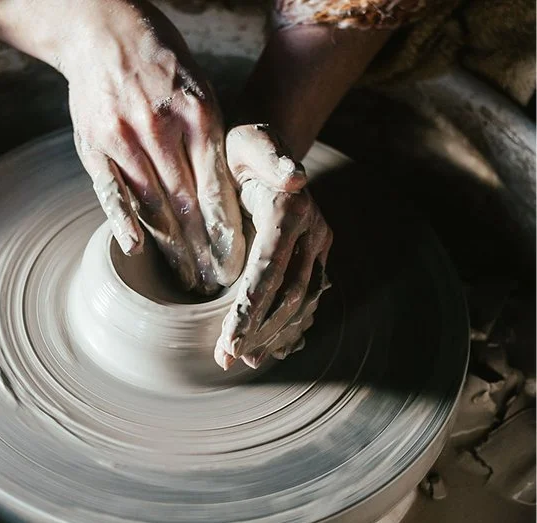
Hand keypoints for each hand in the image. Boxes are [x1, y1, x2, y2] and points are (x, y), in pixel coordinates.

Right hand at [0, 0, 245, 293]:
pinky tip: (135, 246)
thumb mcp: (200, 88)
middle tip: (211, 284)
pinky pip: (110, 188)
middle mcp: (161, 128)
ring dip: (170, 246)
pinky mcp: (93, 142)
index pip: (216, 189)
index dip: (225, 231)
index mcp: (198, 115)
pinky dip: (122, 219)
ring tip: (184, 276)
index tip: (234, 263)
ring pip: (152, 203)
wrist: (103, 26)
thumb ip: (211, 139)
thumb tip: (224, 191)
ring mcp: (123, 136)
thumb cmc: (161, 61)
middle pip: (186, 205)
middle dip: (202, 249)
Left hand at [215, 124, 332, 369]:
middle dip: (259, 331)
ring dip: (276, 335)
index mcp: (290, 209)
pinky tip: (273, 347)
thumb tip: (295, 176)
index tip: (228, 341)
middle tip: (227, 359)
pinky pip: (307, 298)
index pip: (270, 268)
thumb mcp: (248, 141)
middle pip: (289, 294)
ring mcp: (317, 246)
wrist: (265, 151)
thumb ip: (267, 155)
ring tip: (248, 360)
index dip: (251, 308)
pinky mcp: (314, 256)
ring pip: (302, 302)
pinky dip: (291, 326)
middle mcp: (312, 231)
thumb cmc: (241, 148)